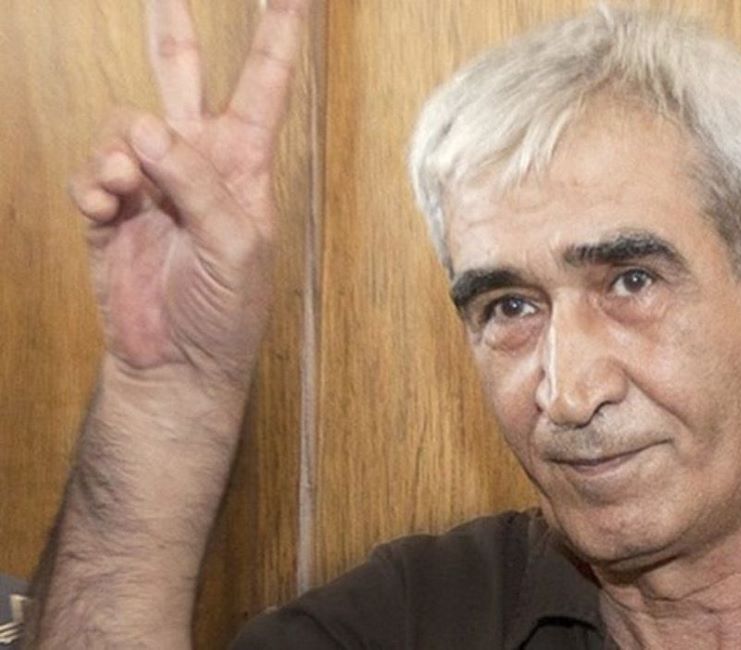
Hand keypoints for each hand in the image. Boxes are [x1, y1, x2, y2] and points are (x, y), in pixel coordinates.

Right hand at [68, 0, 308, 385]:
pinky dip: (92, 183)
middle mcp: (197, 161)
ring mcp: (151, 182)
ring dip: (120, 152)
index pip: (263, 85)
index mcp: (245, 163)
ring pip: (123, 125)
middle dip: (171, 24)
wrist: (178, 363)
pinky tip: (106, 205)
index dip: (276, 34)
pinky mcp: (110, 208)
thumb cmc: (227, 311)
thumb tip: (148, 129)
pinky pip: (90, 171)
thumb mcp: (237, 246)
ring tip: (127, 188)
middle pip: (182, 74)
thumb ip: (198, 184)